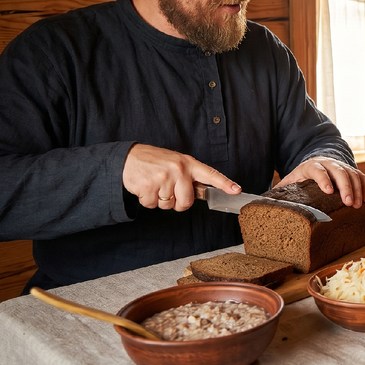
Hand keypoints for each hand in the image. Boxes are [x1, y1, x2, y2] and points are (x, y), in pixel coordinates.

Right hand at [123, 144, 237, 211]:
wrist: (128, 158)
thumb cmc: (155, 162)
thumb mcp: (175, 162)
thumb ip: (189, 176)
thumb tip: (201, 193)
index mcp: (188, 163)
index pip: (210, 174)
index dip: (224, 183)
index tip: (236, 190)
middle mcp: (178, 170)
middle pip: (187, 202)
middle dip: (178, 202)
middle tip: (168, 190)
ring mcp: (163, 178)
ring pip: (168, 205)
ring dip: (160, 200)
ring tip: (155, 185)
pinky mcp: (149, 186)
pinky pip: (152, 206)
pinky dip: (147, 201)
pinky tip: (145, 188)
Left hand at [278, 156, 364, 207]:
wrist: (316, 162)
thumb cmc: (301, 178)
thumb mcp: (290, 182)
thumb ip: (281, 190)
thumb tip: (266, 202)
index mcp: (311, 166)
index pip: (317, 170)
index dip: (323, 179)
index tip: (328, 191)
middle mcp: (328, 163)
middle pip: (339, 172)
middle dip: (345, 187)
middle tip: (349, 203)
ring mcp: (341, 166)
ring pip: (352, 174)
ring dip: (358, 189)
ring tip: (359, 205)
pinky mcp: (351, 170)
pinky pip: (361, 176)